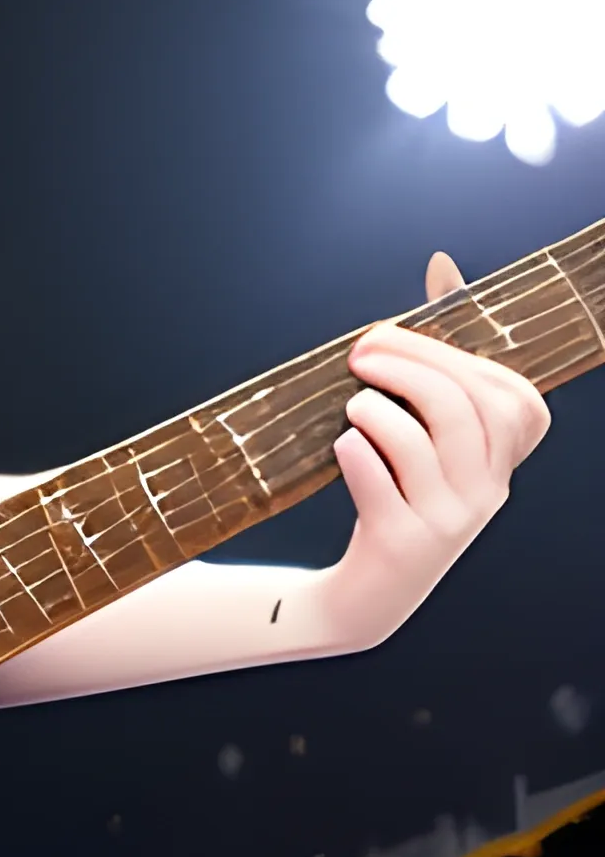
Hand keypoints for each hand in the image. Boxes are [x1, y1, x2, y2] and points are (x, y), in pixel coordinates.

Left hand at [318, 251, 550, 647]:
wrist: (365, 590)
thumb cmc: (393, 486)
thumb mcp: (424, 425)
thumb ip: (437, 350)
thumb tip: (442, 265)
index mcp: (501, 461)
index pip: (513, 396)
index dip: (452, 354)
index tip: (394, 332)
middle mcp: (488, 493)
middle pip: (464, 407)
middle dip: (406, 364)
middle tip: (357, 354)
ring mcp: (450, 523)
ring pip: (421, 441)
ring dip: (373, 407)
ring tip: (352, 406)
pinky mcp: (404, 544)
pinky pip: (377, 478)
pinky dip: (353, 451)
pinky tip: (344, 448)